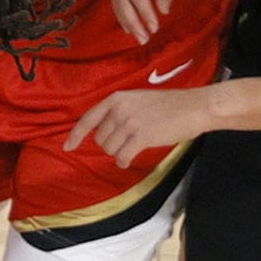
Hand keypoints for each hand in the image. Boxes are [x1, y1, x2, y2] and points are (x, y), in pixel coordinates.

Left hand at [65, 87, 213, 168]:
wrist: (192, 107)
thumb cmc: (168, 105)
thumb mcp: (137, 100)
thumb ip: (119, 111)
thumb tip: (105, 131)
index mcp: (116, 98)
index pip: (88, 119)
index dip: (75, 135)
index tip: (67, 147)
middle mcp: (119, 109)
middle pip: (100, 138)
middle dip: (110, 145)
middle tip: (128, 142)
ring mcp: (130, 122)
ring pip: (110, 149)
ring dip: (119, 153)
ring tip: (133, 147)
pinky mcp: (141, 136)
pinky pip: (122, 157)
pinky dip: (124, 162)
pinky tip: (130, 160)